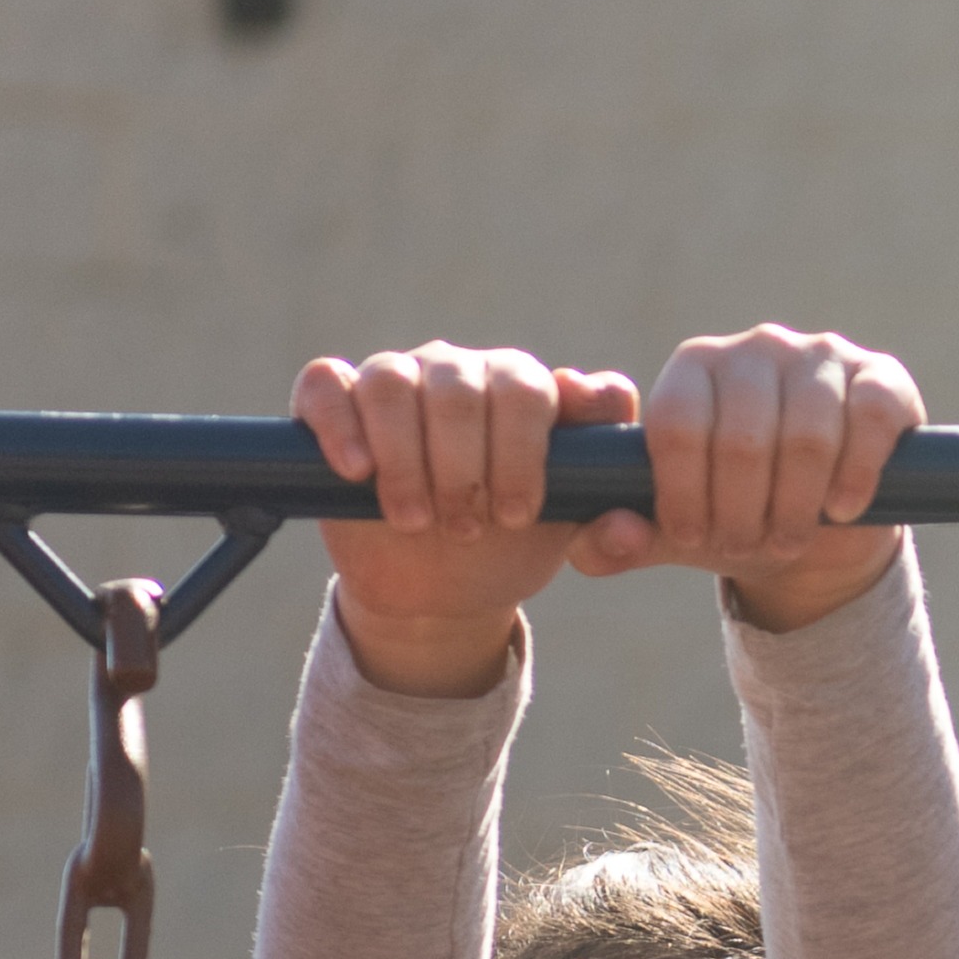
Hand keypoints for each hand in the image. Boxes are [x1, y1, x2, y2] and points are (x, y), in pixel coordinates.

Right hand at [297, 341, 631, 697]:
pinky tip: (359, 472)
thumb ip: (610, 518)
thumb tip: (633, 519)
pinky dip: (340, 424)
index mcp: (525, 390)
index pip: (529, 389)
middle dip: (463, 467)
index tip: (518, 517)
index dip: (522, 454)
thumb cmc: (510, 547)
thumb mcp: (567, 536)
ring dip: (406, 459)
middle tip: (467, 528)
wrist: (440, 587)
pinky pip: (326, 384)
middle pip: (459, 387)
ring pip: (392, 382)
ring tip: (417, 521)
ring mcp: (398, 380)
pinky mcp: (337, 403)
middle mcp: (462, 372)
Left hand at [587, 322, 922, 629]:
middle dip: (741, 513)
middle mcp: (755, 348)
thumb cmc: (738, 515)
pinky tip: (841, 509)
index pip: (677, 424)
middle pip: (742, 439)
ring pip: (808, 436)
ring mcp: (821, 356)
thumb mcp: (676, 532)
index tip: (694, 537)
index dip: (682, 494)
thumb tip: (613, 535)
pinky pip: (869, 419)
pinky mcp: (880, 376)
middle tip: (746, 545)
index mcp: (694, 368)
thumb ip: (622, 539)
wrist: (826, 525)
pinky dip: (854, 477)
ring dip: (796, 508)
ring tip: (788, 538)